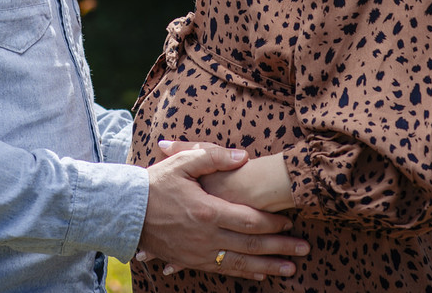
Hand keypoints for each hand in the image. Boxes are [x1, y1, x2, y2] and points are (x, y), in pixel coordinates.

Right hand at [138, 145, 308, 280]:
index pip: (249, 220)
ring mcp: (199, 252)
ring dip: (268, 266)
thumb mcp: (182, 162)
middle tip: (304, 249)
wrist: (126, 211)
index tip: (290, 221)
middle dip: (281, 248)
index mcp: (207, 211)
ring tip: (291, 270)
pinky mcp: (191, 261)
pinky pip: (223, 270)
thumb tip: (243, 156)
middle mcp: (206, 237)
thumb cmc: (156, 183)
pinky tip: (259, 274)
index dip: (273, 222)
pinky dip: (243, 273)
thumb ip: (214, 156)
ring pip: (241, 262)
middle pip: (252, 245)